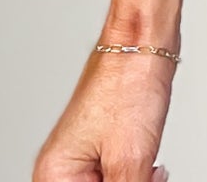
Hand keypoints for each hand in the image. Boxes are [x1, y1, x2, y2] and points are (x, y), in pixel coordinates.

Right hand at [31, 47, 175, 181]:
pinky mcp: (105, 147)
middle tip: (148, 176)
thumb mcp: (130, 162)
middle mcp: (62, 168)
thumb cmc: (129, 83)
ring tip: (152, 170)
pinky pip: (117, 178)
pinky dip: (137, 178)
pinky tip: (153, 169)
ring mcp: (83, 157)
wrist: (146, 39)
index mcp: (53, 176)